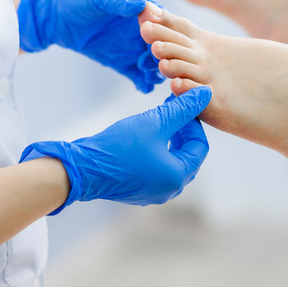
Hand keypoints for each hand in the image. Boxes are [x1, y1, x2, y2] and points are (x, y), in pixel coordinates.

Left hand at [17, 0, 164, 92]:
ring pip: (154, 61)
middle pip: (164, 44)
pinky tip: (144, 88)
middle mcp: (142, 28)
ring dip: (156, 70)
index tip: (160, 42)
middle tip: (158, 64)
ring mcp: (133, 46)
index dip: (166, 32)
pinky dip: (144, 82)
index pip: (163, 21)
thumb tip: (141, 4)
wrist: (52, 14)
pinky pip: (138, 74)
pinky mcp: (122, 61)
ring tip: (153, 77)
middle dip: (165, 56)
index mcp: (141, 7)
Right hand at [20, 86, 211, 213]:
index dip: (194, 122)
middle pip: (187, 155)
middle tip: (172, 108)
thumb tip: (205, 94)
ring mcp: (152, 192)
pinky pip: (155, 167)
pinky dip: (156, 149)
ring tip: (158, 117)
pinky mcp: (137, 189)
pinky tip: (143, 134)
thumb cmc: (120, 145)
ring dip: (169, 138)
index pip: (200, 146)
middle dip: (182, 130)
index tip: (180, 104)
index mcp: (177, 177)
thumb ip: (182, 108)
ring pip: (170, 160)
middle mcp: (169, 189)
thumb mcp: (155, 122)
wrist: (82, 169)